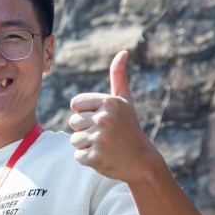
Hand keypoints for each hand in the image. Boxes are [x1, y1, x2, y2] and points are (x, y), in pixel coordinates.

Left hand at [69, 50, 157, 183]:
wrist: (142, 162)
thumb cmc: (129, 128)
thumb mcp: (125, 102)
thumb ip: (119, 77)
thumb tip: (123, 52)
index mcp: (109, 102)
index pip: (75, 104)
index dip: (85, 113)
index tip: (101, 119)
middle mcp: (104, 118)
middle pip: (73, 122)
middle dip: (85, 130)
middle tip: (105, 135)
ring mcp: (100, 139)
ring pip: (74, 140)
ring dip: (86, 145)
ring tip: (104, 146)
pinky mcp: (96, 158)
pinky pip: (78, 156)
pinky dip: (88, 159)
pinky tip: (104, 157)